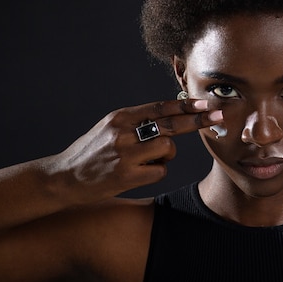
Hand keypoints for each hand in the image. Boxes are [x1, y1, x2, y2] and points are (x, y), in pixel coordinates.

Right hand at [53, 99, 222, 203]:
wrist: (63, 178)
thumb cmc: (91, 152)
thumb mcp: (110, 128)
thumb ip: (136, 121)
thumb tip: (170, 115)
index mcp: (121, 117)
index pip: (160, 107)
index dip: (186, 105)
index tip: (206, 103)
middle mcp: (123, 132)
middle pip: (170, 124)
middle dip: (198, 121)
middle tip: (219, 117)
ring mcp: (125, 154)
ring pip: (168, 148)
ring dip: (165, 155)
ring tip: (145, 160)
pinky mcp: (127, 175)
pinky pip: (160, 170)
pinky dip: (156, 171)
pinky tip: (138, 173)